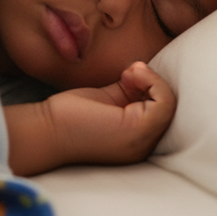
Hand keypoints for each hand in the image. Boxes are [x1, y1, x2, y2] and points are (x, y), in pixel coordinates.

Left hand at [4, 61, 175, 175]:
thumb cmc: (70, 115)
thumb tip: (145, 71)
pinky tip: (130, 75)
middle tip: (128, 74)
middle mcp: (143, 145)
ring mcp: (143, 141)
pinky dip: (153, 82)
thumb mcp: (109, 99)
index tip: (126, 75)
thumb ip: (129, 90)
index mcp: (136, 138)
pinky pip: (166, 103)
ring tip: (129, 73)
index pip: (161, 110)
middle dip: (152, 82)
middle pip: (169, 107)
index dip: (150, 86)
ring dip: (152, 79)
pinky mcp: (139, 131)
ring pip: (170, 104)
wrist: (46, 129)